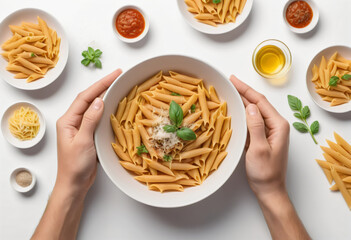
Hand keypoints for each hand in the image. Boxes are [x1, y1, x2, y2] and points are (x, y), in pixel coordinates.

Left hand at [55, 69, 121, 194]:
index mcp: (67, 120)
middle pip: (89, 99)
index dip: (100, 84)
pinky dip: (107, 110)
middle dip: (103, 86)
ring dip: (105, 96)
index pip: (85, 97)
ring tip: (118, 86)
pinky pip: (98, 118)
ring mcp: (81, 128)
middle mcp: (73, 121)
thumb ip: (90, 120)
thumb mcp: (82, 142)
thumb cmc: (74, 166)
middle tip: (118, 76)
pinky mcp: (88, 135)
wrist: (74, 184)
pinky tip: (114, 106)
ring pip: (94, 107)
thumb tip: (99, 101)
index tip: (114, 75)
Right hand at [230, 75, 289, 198]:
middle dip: (243, 92)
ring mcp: (269, 131)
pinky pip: (251, 121)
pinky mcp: (262, 137)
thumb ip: (255, 126)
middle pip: (257, 103)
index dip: (246, 89)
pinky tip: (235, 110)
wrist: (269, 189)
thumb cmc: (265, 172)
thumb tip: (250, 106)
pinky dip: (242, 113)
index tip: (233, 80)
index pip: (260, 101)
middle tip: (229, 82)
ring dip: (242, 101)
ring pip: (254, 111)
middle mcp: (275, 125)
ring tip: (230, 92)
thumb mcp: (259, 149)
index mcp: (278, 125)